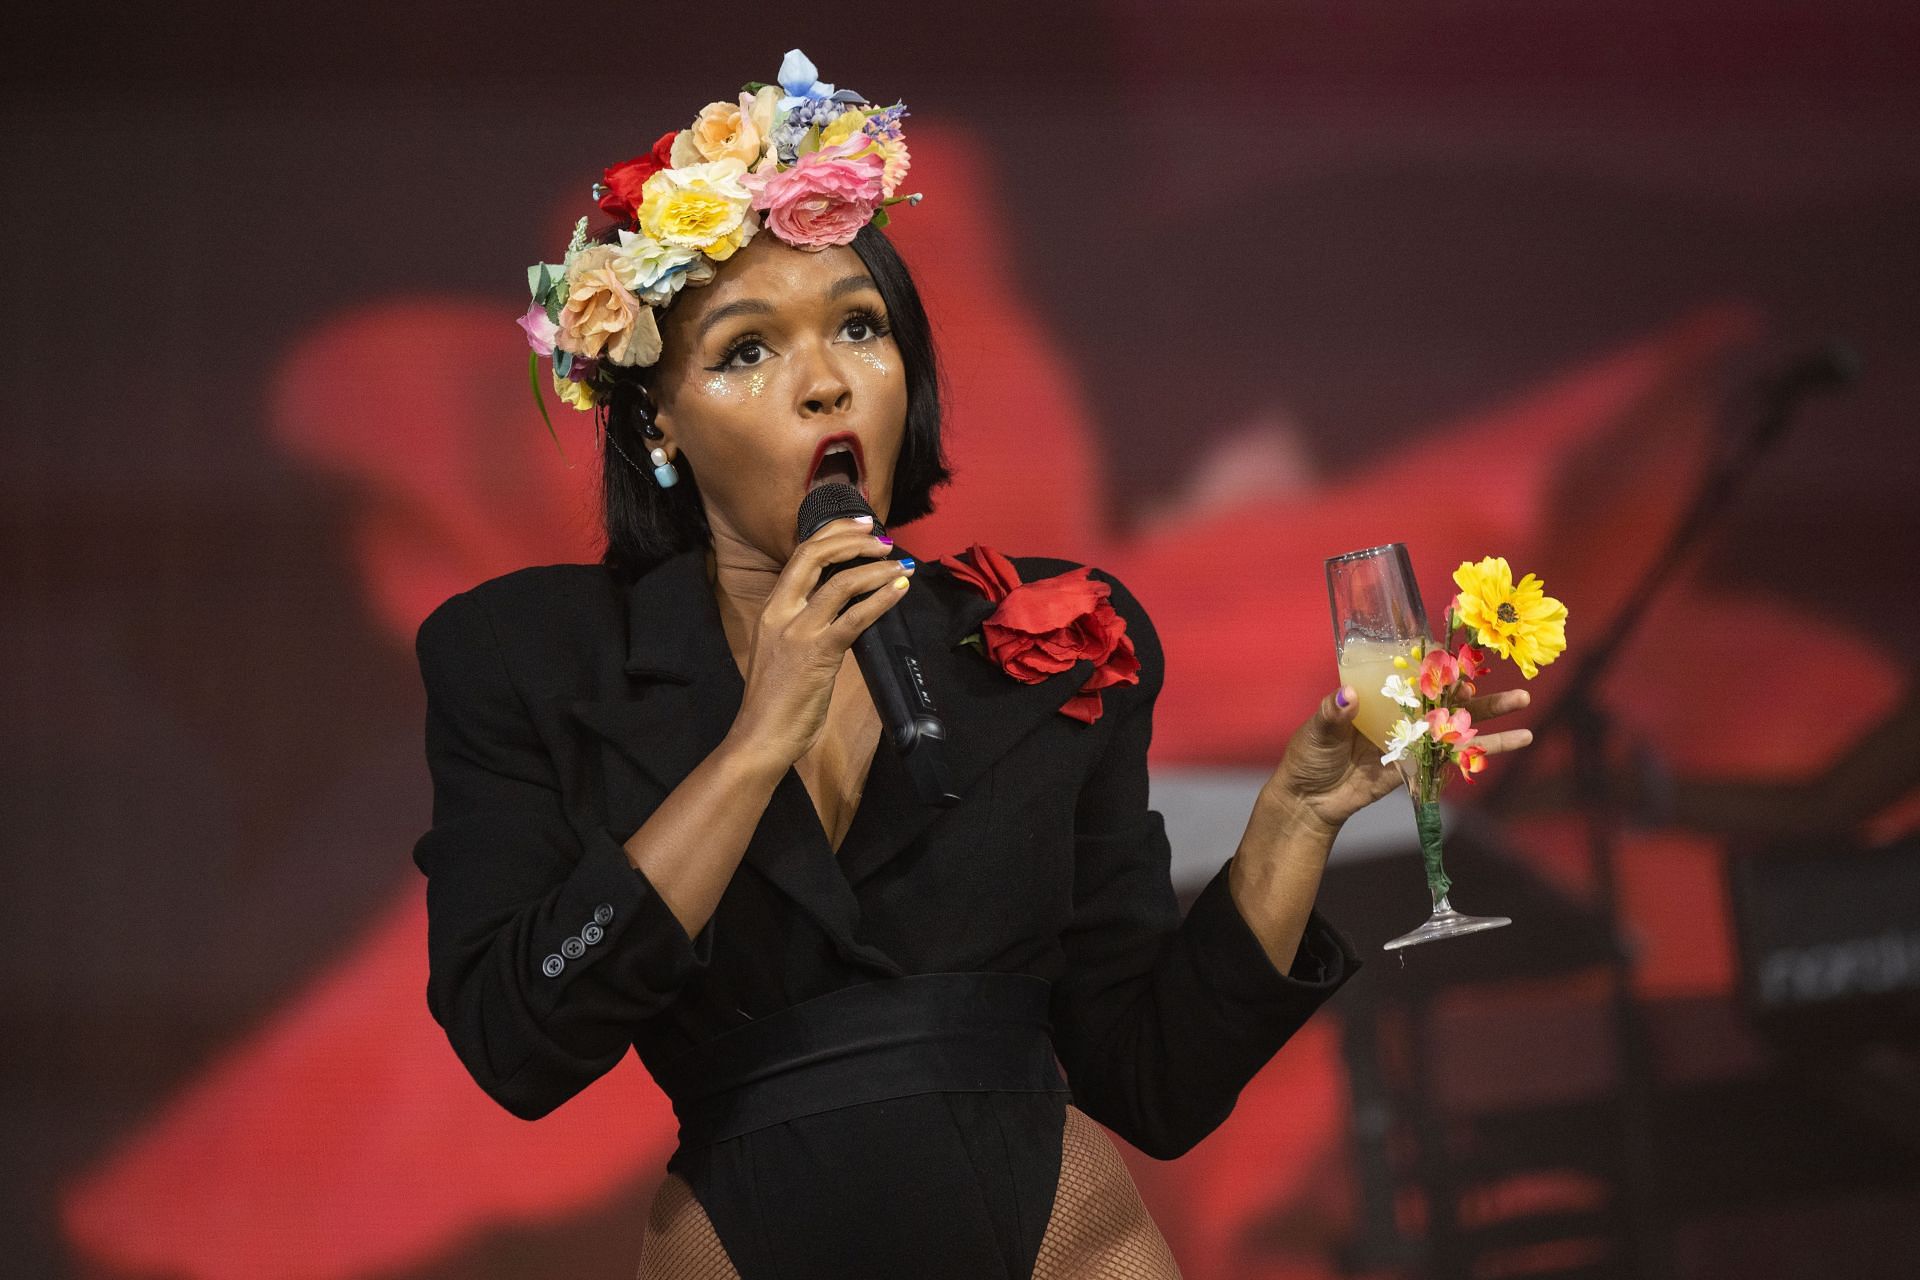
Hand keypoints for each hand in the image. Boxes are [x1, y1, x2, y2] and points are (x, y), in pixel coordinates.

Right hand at [724, 518, 912, 771]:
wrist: (761, 736)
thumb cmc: (775, 700)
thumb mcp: (782, 649)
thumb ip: (802, 624)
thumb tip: (840, 607)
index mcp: (771, 609)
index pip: (801, 555)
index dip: (833, 534)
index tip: (860, 526)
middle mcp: (781, 612)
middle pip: (815, 555)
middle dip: (853, 540)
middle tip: (883, 539)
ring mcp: (799, 632)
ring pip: (841, 583)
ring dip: (877, 569)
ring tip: (901, 565)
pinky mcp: (819, 654)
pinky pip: (856, 617)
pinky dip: (882, 598)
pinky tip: (900, 589)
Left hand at [1262, 686, 1535, 836]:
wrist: (1310, 798)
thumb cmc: (1309, 755)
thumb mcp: (1318, 730)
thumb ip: (1333, 714)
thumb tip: (1347, 697)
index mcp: (1379, 693)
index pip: (1414, 672)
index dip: (1438, 664)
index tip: (1460, 659)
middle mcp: (1402, 712)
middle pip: (1444, 696)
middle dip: (1475, 691)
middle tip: (1506, 687)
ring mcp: (1414, 739)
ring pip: (1458, 724)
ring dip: (1491, 716)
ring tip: (1524, 705)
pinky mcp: (1420, 766)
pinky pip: (1454, 757)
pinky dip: (1484, 751)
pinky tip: (1517, 740)